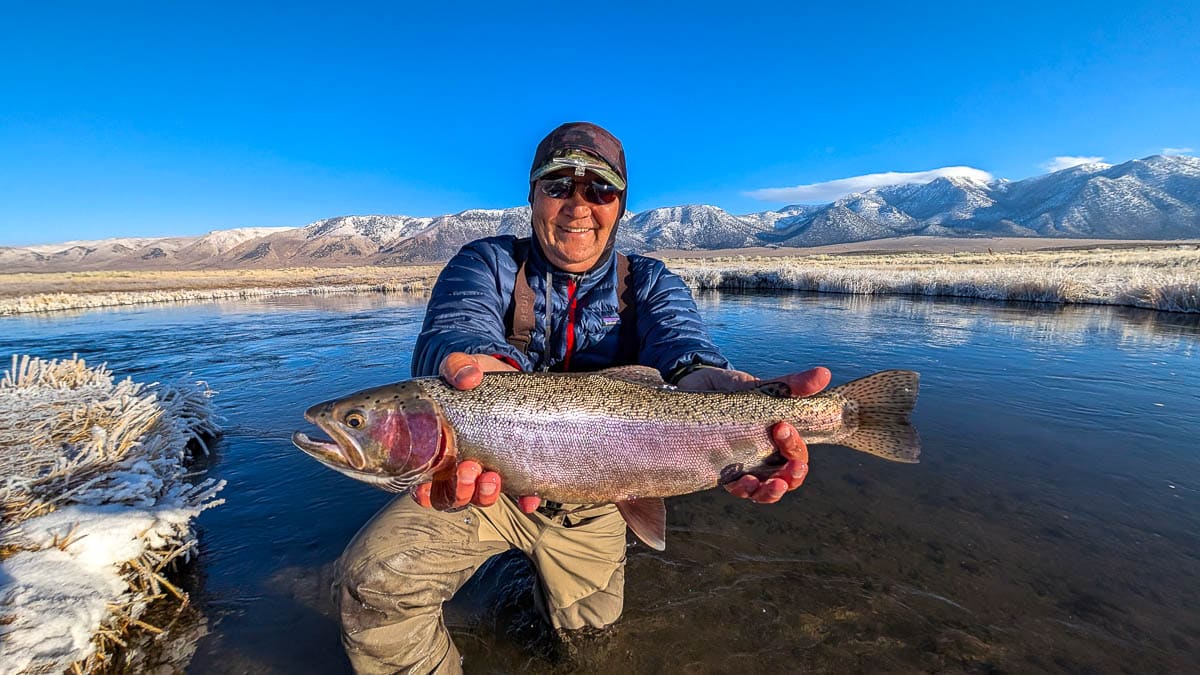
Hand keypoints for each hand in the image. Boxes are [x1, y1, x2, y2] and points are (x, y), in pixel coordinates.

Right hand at [412, 353, 541, 512]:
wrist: (512, 380)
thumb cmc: (478, 380)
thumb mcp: (465, 368)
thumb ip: (458, 366)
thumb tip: (467, 378)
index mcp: (439, 449)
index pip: (423, 484)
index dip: (423, 492)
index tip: (427, 485)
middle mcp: (461, 467)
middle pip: (452, 497)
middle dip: (459, 491)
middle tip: (469, 469)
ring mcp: (489, 470)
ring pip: (481, 498)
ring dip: (485, 495)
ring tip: (493, 477)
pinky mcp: (518, 469)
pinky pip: (521, 494)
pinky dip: (525, 499)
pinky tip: (529, 498)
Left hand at [678, 365, 831, 503]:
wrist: (691, 385)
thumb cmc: (730, 388)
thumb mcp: (759, 385)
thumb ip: (790, 384)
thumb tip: (824, 374)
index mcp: (777, 437)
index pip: (797, 452)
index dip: (796, 446)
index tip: (782, 426)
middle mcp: (763, 455)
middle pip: (787, 476)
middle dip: (793, 474)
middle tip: (792, 466)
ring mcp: (743, 465)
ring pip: (764, 489)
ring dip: (771, 491)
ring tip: (772, 485)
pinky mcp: (720, 470)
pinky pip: (737, 489)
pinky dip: (744, 490)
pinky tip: (744, 482)